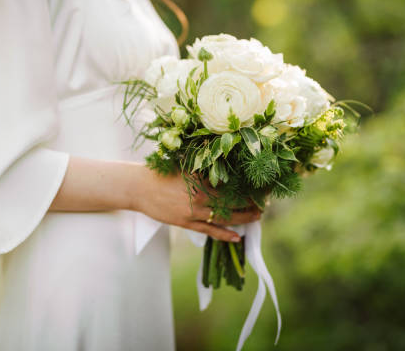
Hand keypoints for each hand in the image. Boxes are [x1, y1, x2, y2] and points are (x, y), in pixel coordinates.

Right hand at [129, 166, 260, 241]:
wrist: (139, 187)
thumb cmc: (161, 173)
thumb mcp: (184, 167)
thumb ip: (203, 171)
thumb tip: (224, 171)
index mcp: (201, 178)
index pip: (232, 183)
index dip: (247, 187)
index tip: (261, 187)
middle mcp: (201, 195)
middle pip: (233, 201)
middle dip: (250, 203)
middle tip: (264, 204)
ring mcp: (194, 211)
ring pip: (225, 217)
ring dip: (244, 218)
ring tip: (257, 217)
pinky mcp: (186, 223)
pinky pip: (210, 230)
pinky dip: (225, 234)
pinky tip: (237, 237)